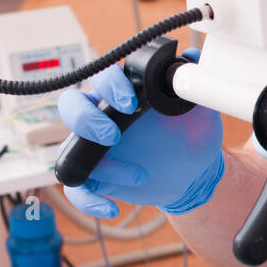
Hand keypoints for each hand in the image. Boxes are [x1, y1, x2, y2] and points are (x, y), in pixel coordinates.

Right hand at [55, 49, 224, 218]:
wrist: (195, 172)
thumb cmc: (191, 135)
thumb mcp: (199, 109)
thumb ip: (192, 84)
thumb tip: (191, 57)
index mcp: (124, 94)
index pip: (101, 77)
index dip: (109, 86)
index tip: (131, 102)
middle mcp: (102, 117)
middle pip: (70, 106)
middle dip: (86, 119)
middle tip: (114, 135)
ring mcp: (96, 149)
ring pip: (68, 150)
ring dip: (98, 165)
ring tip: (139, 175)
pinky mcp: (98, 177)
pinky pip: (78, 190)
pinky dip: (90, 202)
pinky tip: (113, 209)